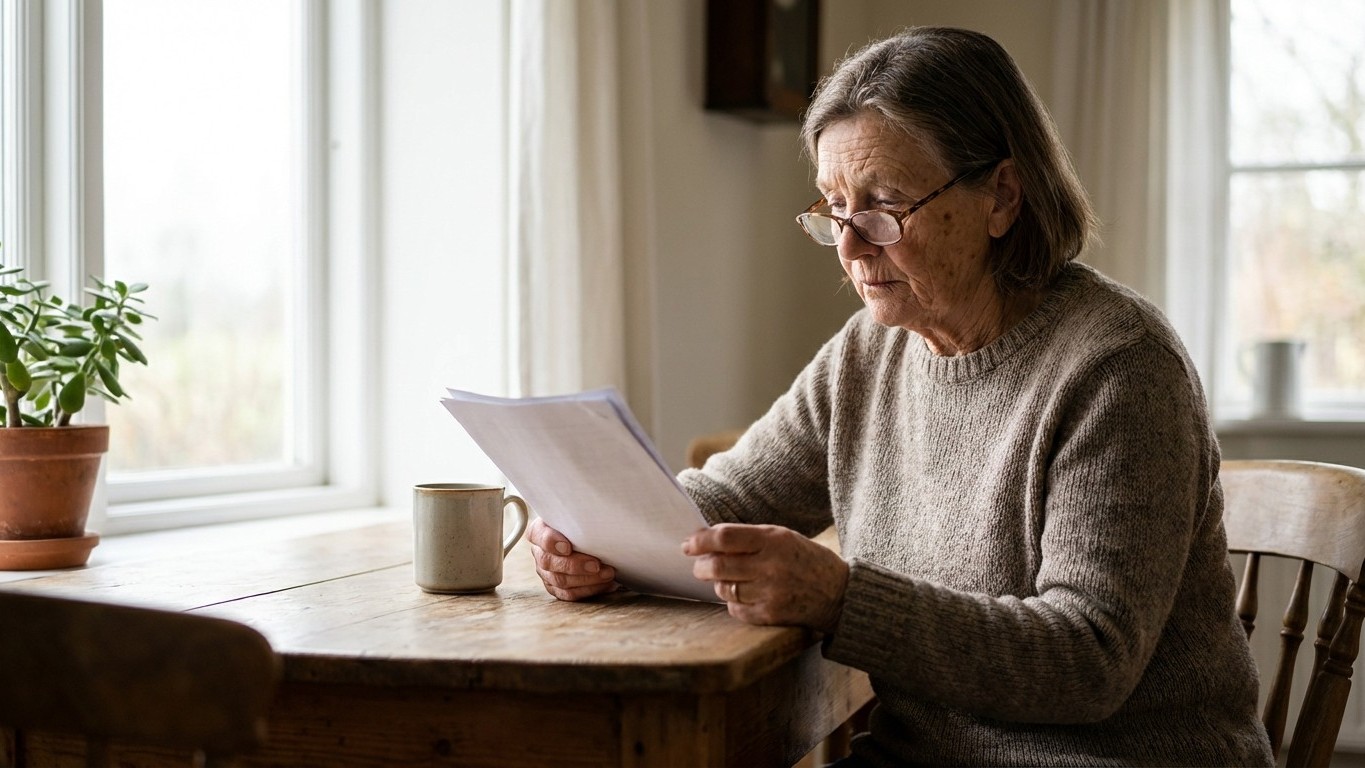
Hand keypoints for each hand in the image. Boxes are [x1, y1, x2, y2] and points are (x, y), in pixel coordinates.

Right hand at [528, 518, 617, 600]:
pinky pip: (568, 594)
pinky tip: (605, 584)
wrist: (584, 535)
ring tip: (608, 573)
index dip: (551, 542)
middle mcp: (539, 552)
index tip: (568, 546)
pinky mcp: (555, 587)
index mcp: (539, 530)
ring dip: (586, 579)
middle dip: (575, 565)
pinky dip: (588, 590)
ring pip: (560, 580)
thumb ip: (579, 513)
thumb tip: (599, 508)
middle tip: (597, 564)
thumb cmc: (581, 522)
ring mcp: (546, 572)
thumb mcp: (577, 513)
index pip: (538, 535)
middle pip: (549, 562)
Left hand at [683, 523, 848, 631]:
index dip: (700, 541)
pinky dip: (733, 602)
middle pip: (718, 566)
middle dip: (700, 566)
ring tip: (725, 579)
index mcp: (774, 540)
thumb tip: (707, 540)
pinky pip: (735, 609)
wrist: (840, 593)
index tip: (688, 545)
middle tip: (698, 566)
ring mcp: (771, 593)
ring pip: (724, 589)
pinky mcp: (771, 615)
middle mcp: (771, 566)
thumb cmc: (805, 559)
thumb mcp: (783, 537)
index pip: (725, 537)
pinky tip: (742, 595)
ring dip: (717, 584)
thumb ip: (749, 538)